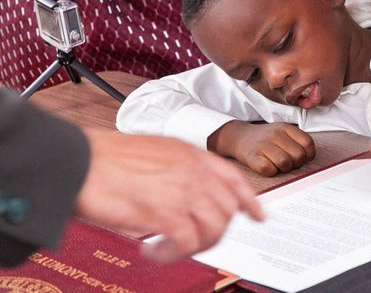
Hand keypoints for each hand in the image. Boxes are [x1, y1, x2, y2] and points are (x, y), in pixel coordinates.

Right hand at [75, 127, 262, 262]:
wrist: (76, 160)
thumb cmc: (105, 158)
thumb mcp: (155, 153)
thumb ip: (178, 170)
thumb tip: (188, 195)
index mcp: (189, 153)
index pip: (233, 177)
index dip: (250, 200)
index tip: (257, 216)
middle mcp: (191, 170)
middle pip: (227, 209)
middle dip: (215, 232)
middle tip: (193, 242)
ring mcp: (180, 189)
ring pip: (213, 228)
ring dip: (194, 246)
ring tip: (168, 248)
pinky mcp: (163, 211)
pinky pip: (187, 242)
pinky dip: (172, 253)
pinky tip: (152, 251)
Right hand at [210, 121, 315, 175]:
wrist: (239, 137)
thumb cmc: (265, 139)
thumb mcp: (282, 132)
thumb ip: (297, 140)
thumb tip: (309, 158)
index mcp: (285, 128)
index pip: (307, 143)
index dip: (308, 155)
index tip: (304, 158)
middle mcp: (275, 134)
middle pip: (298, 155)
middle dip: (296, 163)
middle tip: (289, 163)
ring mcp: (264, 145)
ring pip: (285, 163)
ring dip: (284, 169)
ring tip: (278, 165)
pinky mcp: (253, 157)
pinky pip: (269, 170)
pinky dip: (271, 172)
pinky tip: (268, 166)